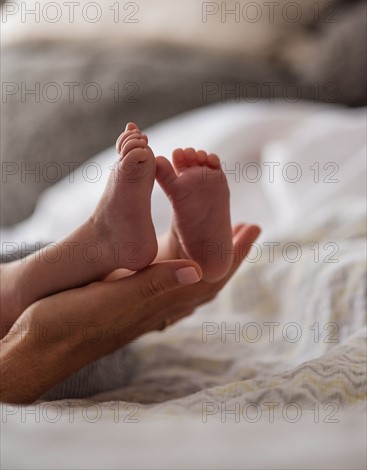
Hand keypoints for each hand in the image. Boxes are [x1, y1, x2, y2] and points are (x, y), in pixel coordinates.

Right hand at [0, 224, 258, 403]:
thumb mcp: (112, 300)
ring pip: (187, 274)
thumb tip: (199, 272)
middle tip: (245, 226)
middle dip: (228, 250)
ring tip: (217, 232)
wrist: (40, 345)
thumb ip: (153, 286)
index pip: (209, 276)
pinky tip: (173, 251)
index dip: (234, 253)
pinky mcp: (124, 297)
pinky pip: (164, 274)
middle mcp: (157, 303)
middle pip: (206, 275)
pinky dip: (178, 257)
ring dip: (207, 252)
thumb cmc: (71, 323)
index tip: (253, 228)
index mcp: (158, 301)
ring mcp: (142, 302)